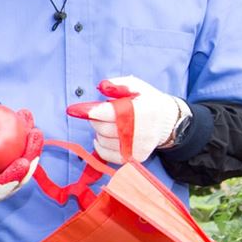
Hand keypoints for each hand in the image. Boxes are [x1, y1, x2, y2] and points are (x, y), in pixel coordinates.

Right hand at [0, 109, 42, 202]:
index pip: (8, 184)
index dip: (17, 175)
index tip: (23, 162)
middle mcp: (8, 184)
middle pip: (25, 170)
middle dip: (33, 152)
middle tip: (35, 132)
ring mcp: (15, 175)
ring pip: (28, 158)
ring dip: (32, 139)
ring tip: (29, 118)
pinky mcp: (17, 165)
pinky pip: (22, 149)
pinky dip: (24, 134)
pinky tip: (23, 116)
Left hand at [67, 76, 188, 163]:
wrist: (168, 122)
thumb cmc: (147, 101)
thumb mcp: (135, 86)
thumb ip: (117, 84)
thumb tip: (101, 86)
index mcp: (138, 110)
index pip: (108, 112)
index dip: (90, 111)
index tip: (74, 110)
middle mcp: (138, 131)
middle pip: (102, 128)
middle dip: (95, 119)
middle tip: (99, 114)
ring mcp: (137, 147)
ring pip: (103, 141)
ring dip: (99, 132)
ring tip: (107, 124)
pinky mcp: (135, 157)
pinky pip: (108, 155)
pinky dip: (101, 146)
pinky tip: (102, 137)